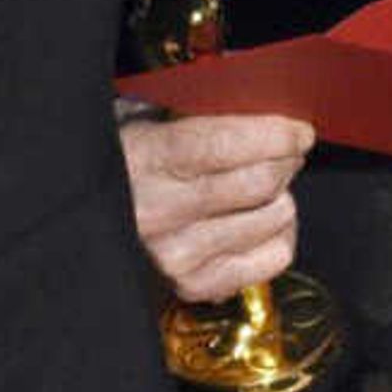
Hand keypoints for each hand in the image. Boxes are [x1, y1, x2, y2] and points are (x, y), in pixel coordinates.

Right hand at [119, 111, 314, 302]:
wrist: (92, 218)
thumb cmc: (130, 161)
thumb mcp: (148, 119)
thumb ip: (200, 112)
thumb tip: (268, 107)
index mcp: (142, 160)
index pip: (223, 144)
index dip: (274, 135)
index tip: (299, 131)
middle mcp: (156, 212)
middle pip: (259, 182)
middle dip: (286, 160)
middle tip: (287, 151)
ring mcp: (175, 254)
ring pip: (274, 217)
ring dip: (282, 196)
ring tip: (263, 187)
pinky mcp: (193, 284)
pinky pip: (276, 256)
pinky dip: (279, 234)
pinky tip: (258, 221)